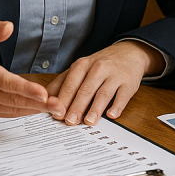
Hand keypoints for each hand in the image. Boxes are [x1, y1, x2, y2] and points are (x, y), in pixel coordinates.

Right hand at [0, 18, 48, 117]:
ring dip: (33, 109)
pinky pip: (5, 113)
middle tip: (59, 104)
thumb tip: (8, 27)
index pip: (2, 81)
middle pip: (9, 98)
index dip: (24, 88)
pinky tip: (39, 109)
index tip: (43, 93)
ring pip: (9, 109)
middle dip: (37, 103)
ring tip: (55, 108)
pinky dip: (23, 112)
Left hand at [45, 41, 163, 125]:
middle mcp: (99, 68)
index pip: (70, 83)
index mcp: (83, 65)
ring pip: (104, 93)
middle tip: (70, 121)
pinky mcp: (129, 83)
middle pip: (86, 89)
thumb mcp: (80, 68)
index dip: (63, 99)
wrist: (129, 53)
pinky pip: (123, 96)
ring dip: (96, 108)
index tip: (56, 114)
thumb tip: (45, 102)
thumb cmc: (100, 65)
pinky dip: (117, 106)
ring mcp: (115, 75)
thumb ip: (63, 83)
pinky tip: (112, 115)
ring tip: (89, 121)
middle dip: (77, 106)